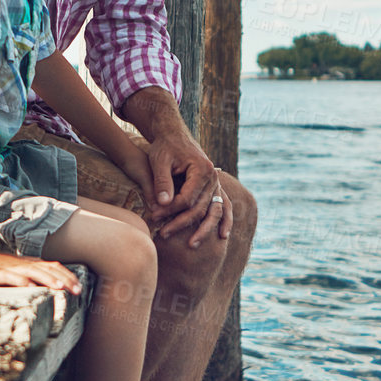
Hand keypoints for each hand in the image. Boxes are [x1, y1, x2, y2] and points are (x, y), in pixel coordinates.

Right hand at [0, 250, 80, 292]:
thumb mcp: (15, 272)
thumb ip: (30, 278)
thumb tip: (50, 289)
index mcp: (29, 264)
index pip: (53, 267)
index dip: (67, 276)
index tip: (79, 289)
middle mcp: (22, 264)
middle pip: (47, 269)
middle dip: (64, 279)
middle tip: (77, 291)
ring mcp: (9, 268)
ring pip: (32, 272)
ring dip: (47, 279)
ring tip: (59, 288)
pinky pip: (10, 277)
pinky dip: (21, 281)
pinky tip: (29, 288)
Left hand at [144, 130, 230, 248]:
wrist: (174, 135)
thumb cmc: (165, 147)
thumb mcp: (159, 161)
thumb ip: (162, 182)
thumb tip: (163, 205)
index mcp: (202, 169)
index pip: (187, 198)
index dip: (171, 210)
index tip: (155, 215)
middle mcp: (213, 178)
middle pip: (200, 208)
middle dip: (181, 222)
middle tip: (163, 233)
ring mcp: (216, 183)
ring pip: (214, 211)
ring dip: (204, 229)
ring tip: (192, 245)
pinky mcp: (214, 187)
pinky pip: (223, 206)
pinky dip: (225, 220)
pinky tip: (222, 235)